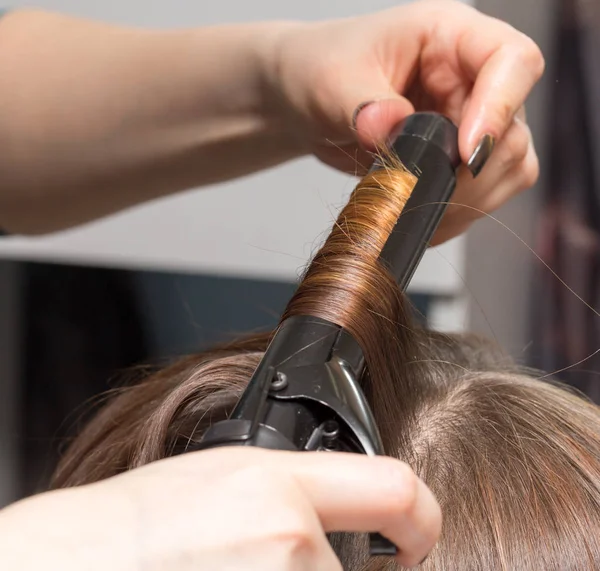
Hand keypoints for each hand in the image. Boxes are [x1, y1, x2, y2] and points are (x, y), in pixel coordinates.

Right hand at [23, 448, 438, 569]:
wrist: (70, 568)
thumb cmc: (132, 528)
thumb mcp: (221, 480)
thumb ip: (290, 495)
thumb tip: (331, 527)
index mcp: (275, 487)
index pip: (397, 488)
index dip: (418, 518)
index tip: (411, 540)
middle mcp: (287, 547)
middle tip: (270, 568)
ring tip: (227, 570)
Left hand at [268, 0, 543, 243]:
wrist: (304, 102)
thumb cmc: (318, 68)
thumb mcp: (331, 81)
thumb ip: (363, 105)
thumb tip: (388, 126)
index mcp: (449, 36)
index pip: (513, 62)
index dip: (499, 110)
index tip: (465, 154)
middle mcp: (470, 78)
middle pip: (513, 130)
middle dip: (471, 173)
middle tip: (419, 190)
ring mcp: (468, 120)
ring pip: (507, 168)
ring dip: (465, 199)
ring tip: (412, 203)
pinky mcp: (457, 158)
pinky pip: (483, 194)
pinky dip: (454, 213)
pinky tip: (417, 213)